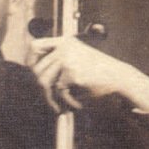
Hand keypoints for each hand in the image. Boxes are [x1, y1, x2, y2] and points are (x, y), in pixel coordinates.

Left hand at [28, 36, 148, 113]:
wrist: (119, 76)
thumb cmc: (96, 71)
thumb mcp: (75, 59)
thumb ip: (55, 61)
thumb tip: (29, 72)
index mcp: (64, 42)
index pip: (34, 46)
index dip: (29, 60)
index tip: (33, 73)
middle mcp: (64, 48)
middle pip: (37, 70)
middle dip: (42, 88)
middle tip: (51, 99)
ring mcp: (67, 59)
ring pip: (44, 82)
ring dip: (50, 98)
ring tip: (58, 106)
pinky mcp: (72, 73)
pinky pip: (58, 91)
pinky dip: (66, 101)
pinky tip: (76, 104)